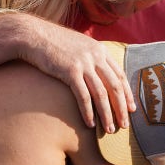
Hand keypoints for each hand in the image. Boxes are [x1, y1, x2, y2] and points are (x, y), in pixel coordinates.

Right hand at [15, 14, 134, 130]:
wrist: (33, 35)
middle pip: (115, 86)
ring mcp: (84, 63)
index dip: (127, 94)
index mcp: (100, 50)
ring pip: (102, 94)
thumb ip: (91, 57)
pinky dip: (88, 112)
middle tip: (125, 125)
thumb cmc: (54, 43)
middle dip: (122, 108)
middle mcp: (96, 56)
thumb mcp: (79, 46)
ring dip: (107, 114)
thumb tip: (98, 73)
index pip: (120, 75)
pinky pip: (83, 96)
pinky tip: (90, 124)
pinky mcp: (70, 71)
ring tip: (110, 129)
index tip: (131, 109)